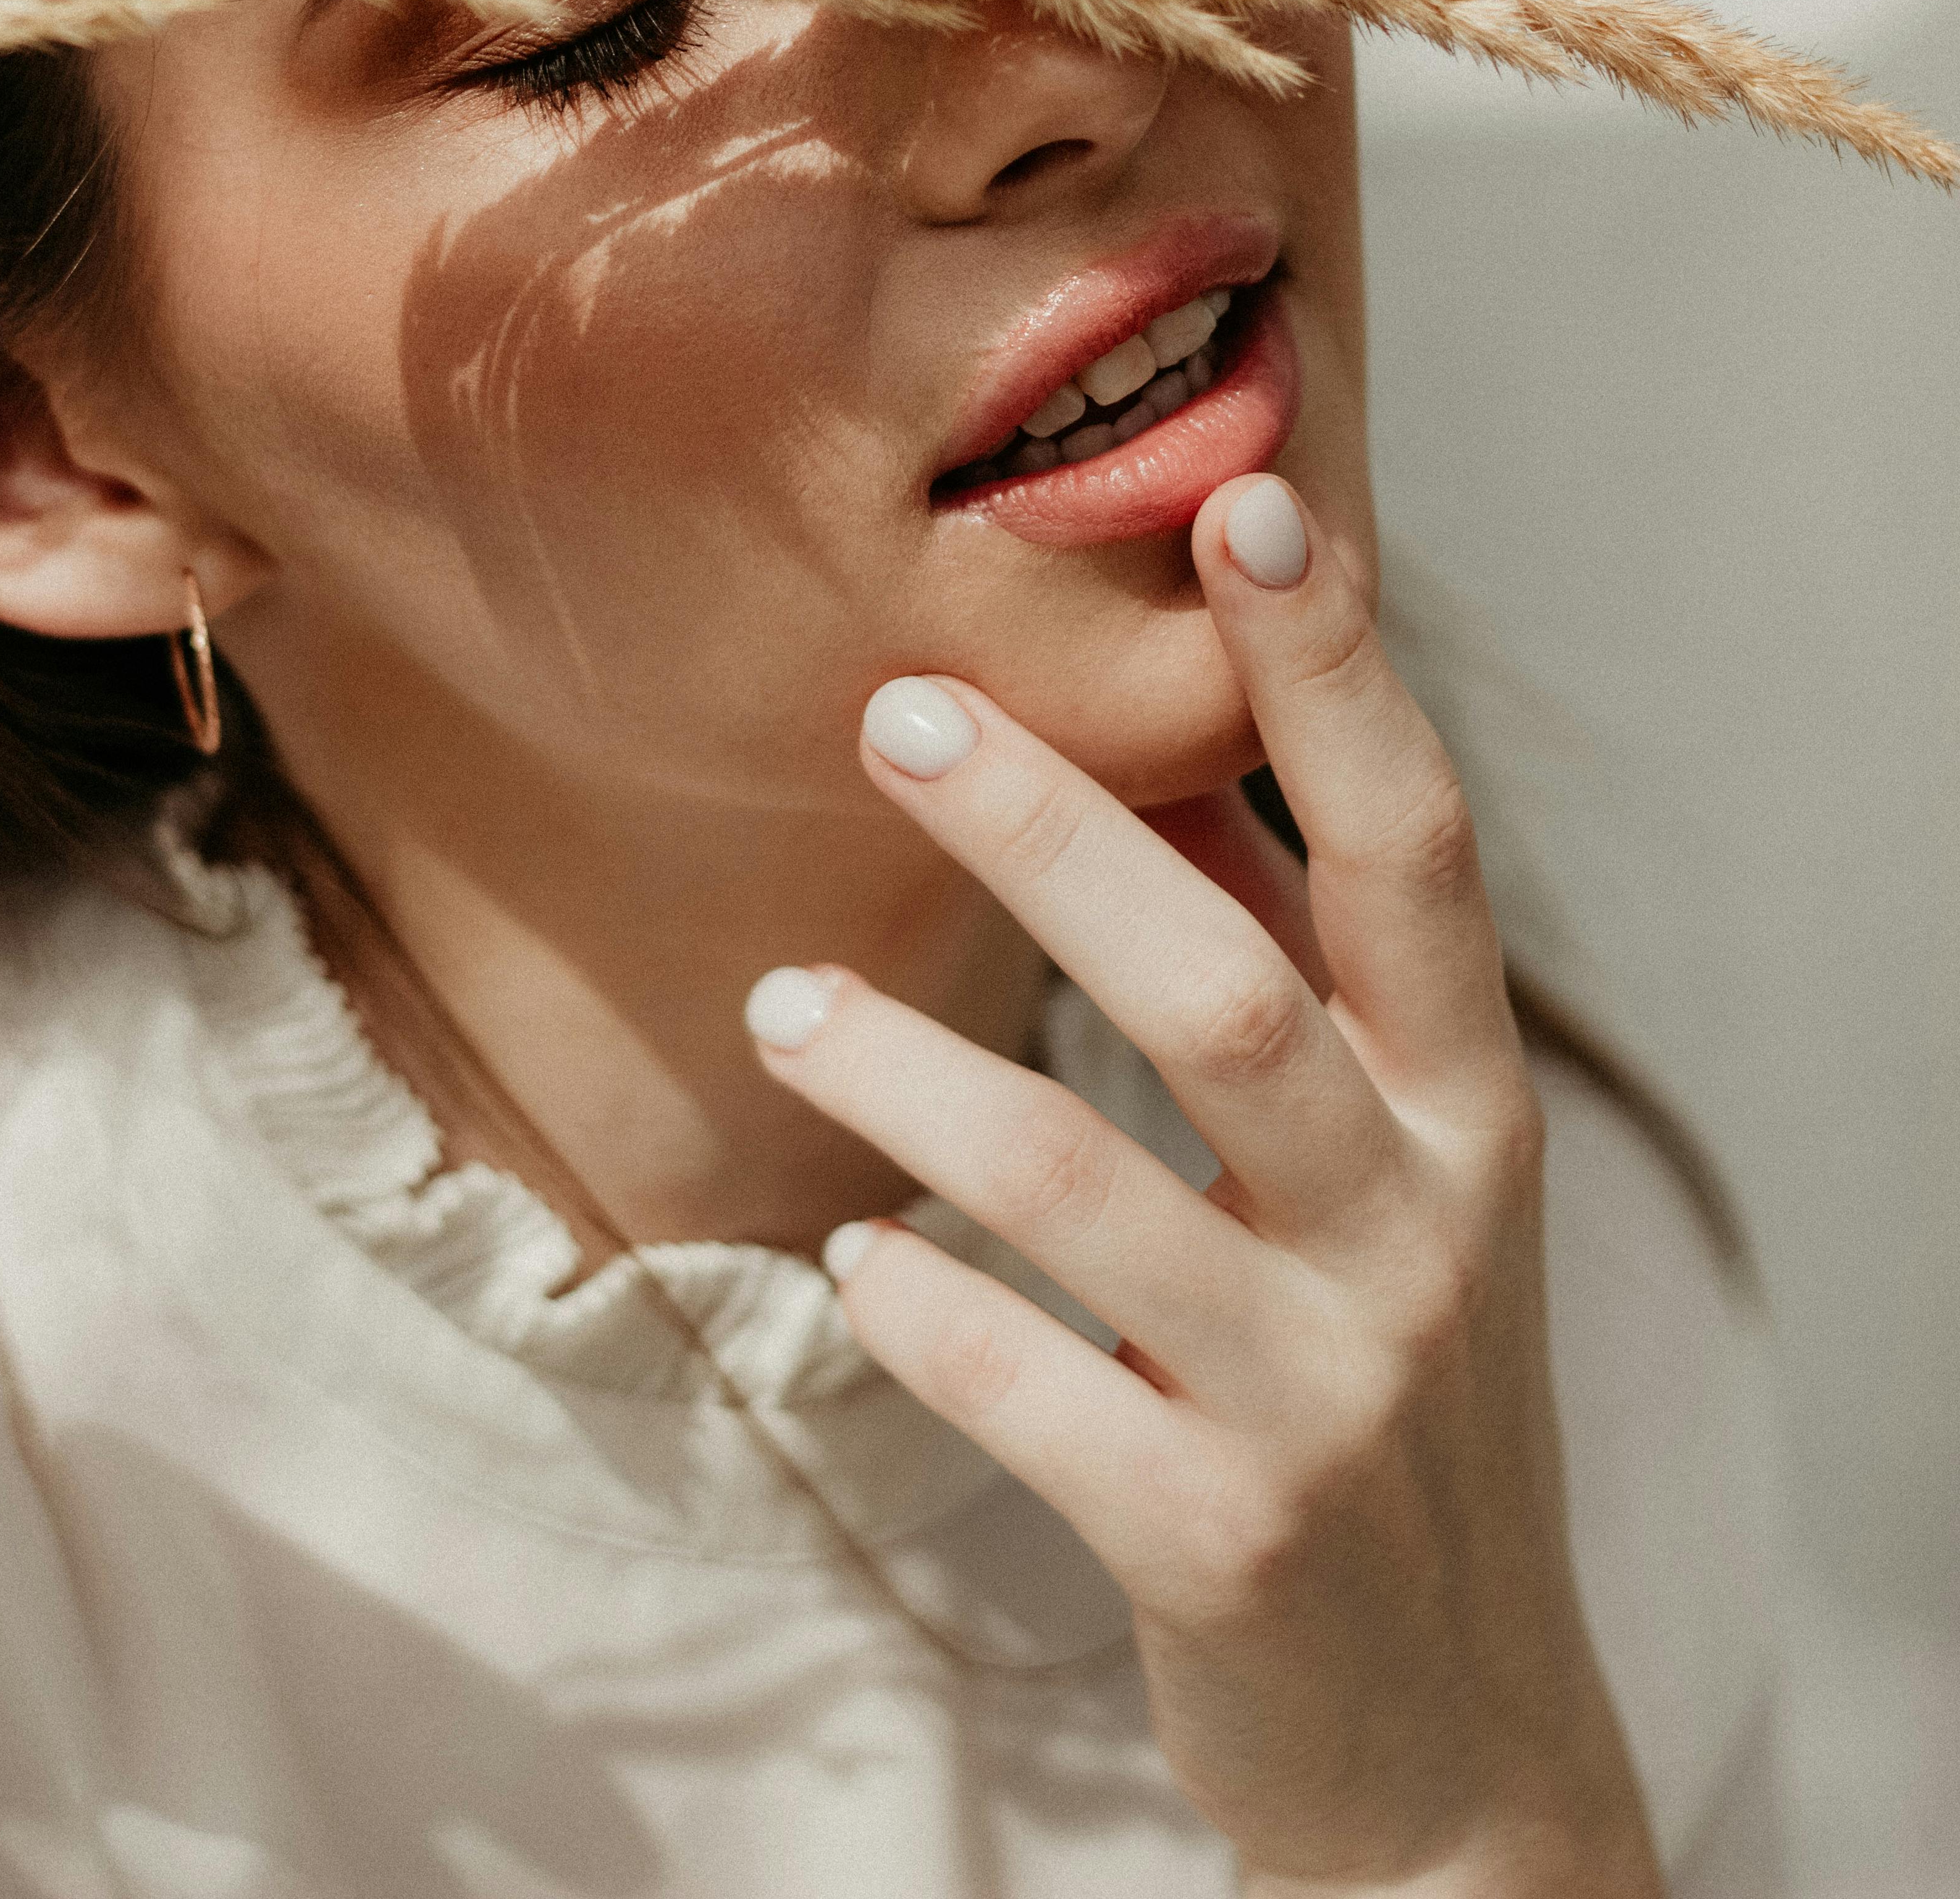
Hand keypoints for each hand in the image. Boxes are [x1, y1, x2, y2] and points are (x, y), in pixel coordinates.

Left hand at [745, 475, 1661, 1898]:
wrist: (1450, 1743)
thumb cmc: (1381, 1376)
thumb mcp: (1388, 1168)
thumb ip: (1289, 971)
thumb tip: (1161, 762)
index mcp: (1465, 1101)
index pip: (1411, 843)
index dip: (1334, 672)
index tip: (1245, 501)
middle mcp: (1422, 1223)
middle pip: (1229, 986)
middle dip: (1058, 836)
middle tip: (894, 714)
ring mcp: (1332, 1389)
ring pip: (1095, 1184)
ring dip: (915, 1077)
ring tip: (779, 1004)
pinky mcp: (1227, 1538)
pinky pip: (1039, 1396)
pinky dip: (923, 1311)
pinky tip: (843, 1260)